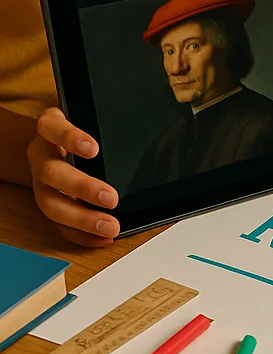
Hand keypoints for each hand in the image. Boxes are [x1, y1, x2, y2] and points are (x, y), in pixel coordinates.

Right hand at [28, 108, 118, 246]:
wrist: (61, 136)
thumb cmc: (84, 125)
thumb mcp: (93, 114)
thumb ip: (110, 118)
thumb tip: (150, 114)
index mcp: (49, 127)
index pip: (51, 127)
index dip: (69, 138)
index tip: (93, 149)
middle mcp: (41, 155)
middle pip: (52, 173)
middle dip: (82, 188)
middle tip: (111, 198)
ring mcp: (40, 181)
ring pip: (50, 203)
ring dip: (81, 218)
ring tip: (109, 226)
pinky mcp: (47, 202)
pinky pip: (57, 223)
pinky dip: (80, 233)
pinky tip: (101, 238)